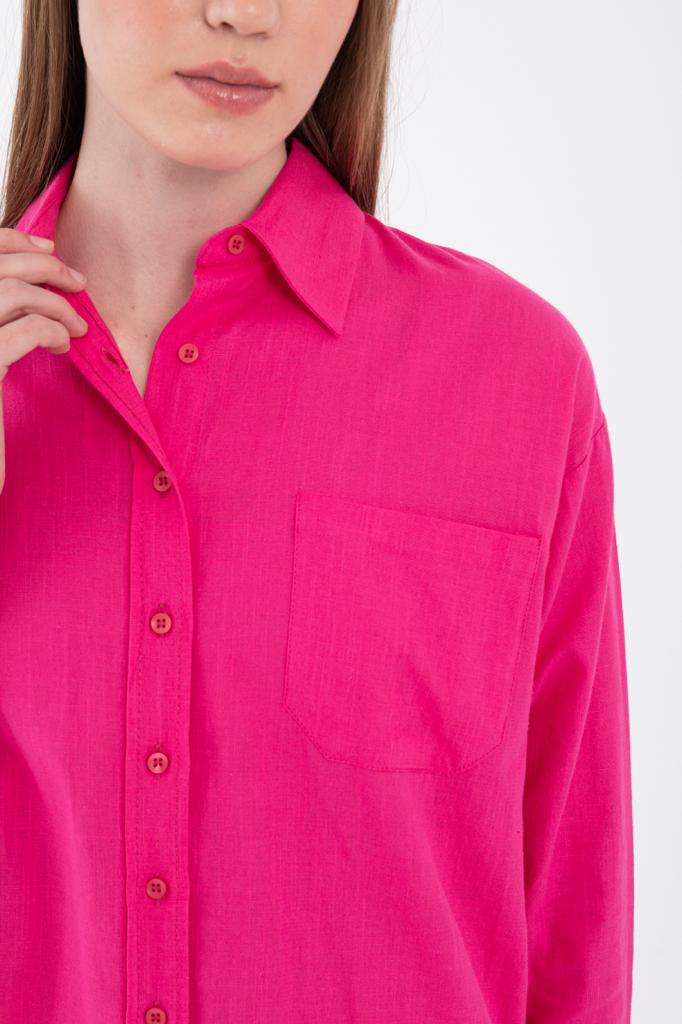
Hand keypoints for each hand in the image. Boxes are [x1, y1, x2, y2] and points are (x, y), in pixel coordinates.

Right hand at [0, 226, 88, 491]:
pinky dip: (53, 330)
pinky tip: (61, 347)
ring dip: (55, 303)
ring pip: (12, 291)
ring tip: (75, 328)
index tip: (51, 252)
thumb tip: (42, 261)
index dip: (14, 242)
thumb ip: (4, 311)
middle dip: (45, 267)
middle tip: (79, 284)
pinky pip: (28, 329)